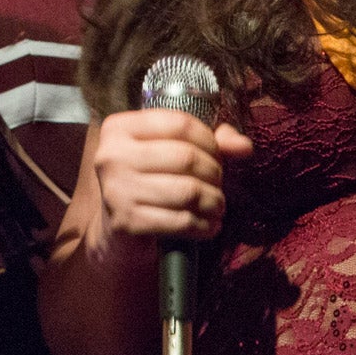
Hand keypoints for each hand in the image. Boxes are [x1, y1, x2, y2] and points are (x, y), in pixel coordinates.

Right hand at [89, 108, 254, 252]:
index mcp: (119, 128)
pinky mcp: (127, 223)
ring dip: (214, 201)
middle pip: (185, 157)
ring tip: (217, 205)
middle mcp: (111, 155)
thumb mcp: (171, 152)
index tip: (216, 155)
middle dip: (214, 173)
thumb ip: (210, 143)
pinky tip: (208, 225)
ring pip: (188, 191)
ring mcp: (116, 190)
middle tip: (218, 184)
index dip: (209, 140)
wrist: (118, 231)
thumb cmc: (150, 181)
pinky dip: (204, 225)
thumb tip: (244, 147)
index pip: (179, 123)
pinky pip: (181, 221)